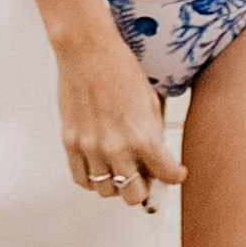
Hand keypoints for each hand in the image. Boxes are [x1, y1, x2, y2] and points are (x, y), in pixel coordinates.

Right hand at [58, 36, 186, 210]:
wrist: (87, 51)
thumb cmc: (120, 68)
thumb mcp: (150, 101)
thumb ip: (154, 134)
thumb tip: (157, 157)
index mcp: (142, 137)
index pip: (166, 175)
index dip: (174, 176)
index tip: (174, 173)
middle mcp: (116, 148)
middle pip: (133, 195)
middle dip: (144, 187)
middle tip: (145, 175)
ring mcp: (91, 148)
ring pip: (106, 192)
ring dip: (117, 184)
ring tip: (121, 169)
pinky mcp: (71, 143)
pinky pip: (82, 179)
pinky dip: (93, 180)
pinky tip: (100, 167)